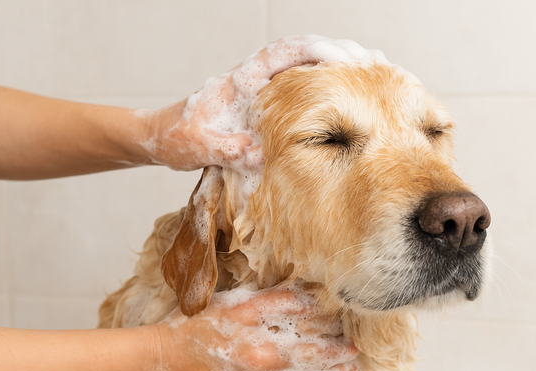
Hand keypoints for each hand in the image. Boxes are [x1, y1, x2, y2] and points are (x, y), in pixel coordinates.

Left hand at [137, 35, 386, 171]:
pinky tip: (350, 99)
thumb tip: (259, 154)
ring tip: (376, 74)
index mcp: (241, 80)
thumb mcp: (195, 146)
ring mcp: (263, 90)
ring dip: (341, 66)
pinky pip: (304, 89)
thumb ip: (223, 148)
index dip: (317, 51)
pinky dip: (329, 87)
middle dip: (342, 53)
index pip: (284, 53)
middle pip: (305, 51)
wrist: (159, 136)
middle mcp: (256, 78)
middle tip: (376, 65)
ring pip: (308, 67)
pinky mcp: (266, 105)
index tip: (347, 61)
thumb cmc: (173, 137)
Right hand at [152, 285, 358, 370]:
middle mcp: (261, 362)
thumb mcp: (234, 302)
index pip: (308, 329)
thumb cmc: (197, 326)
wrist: (163, 361)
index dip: (332, 329)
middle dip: (341, 356)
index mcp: (258, 333)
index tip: (347, 326)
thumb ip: (272, 299)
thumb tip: (307, 295)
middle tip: (356, 350)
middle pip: (314, 360)